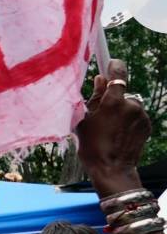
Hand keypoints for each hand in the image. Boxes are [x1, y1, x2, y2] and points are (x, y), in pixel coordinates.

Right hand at [76, 60, 150, 188]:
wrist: (112, 169)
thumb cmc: (92, 146)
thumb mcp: (85, 120)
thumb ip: (94, 97)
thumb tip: (101, 80)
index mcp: (113, 101)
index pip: (118, 72)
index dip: (114, 66)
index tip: (111, 64)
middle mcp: (131, 104)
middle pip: (123, 92)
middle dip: (114, 98)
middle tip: (102, 114)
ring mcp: (142, 115)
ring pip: (130, 105)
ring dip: (123, 110)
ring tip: (111, 128)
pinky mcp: (147, 125)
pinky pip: (137, 116)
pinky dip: (129, 120)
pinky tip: (120, 133)